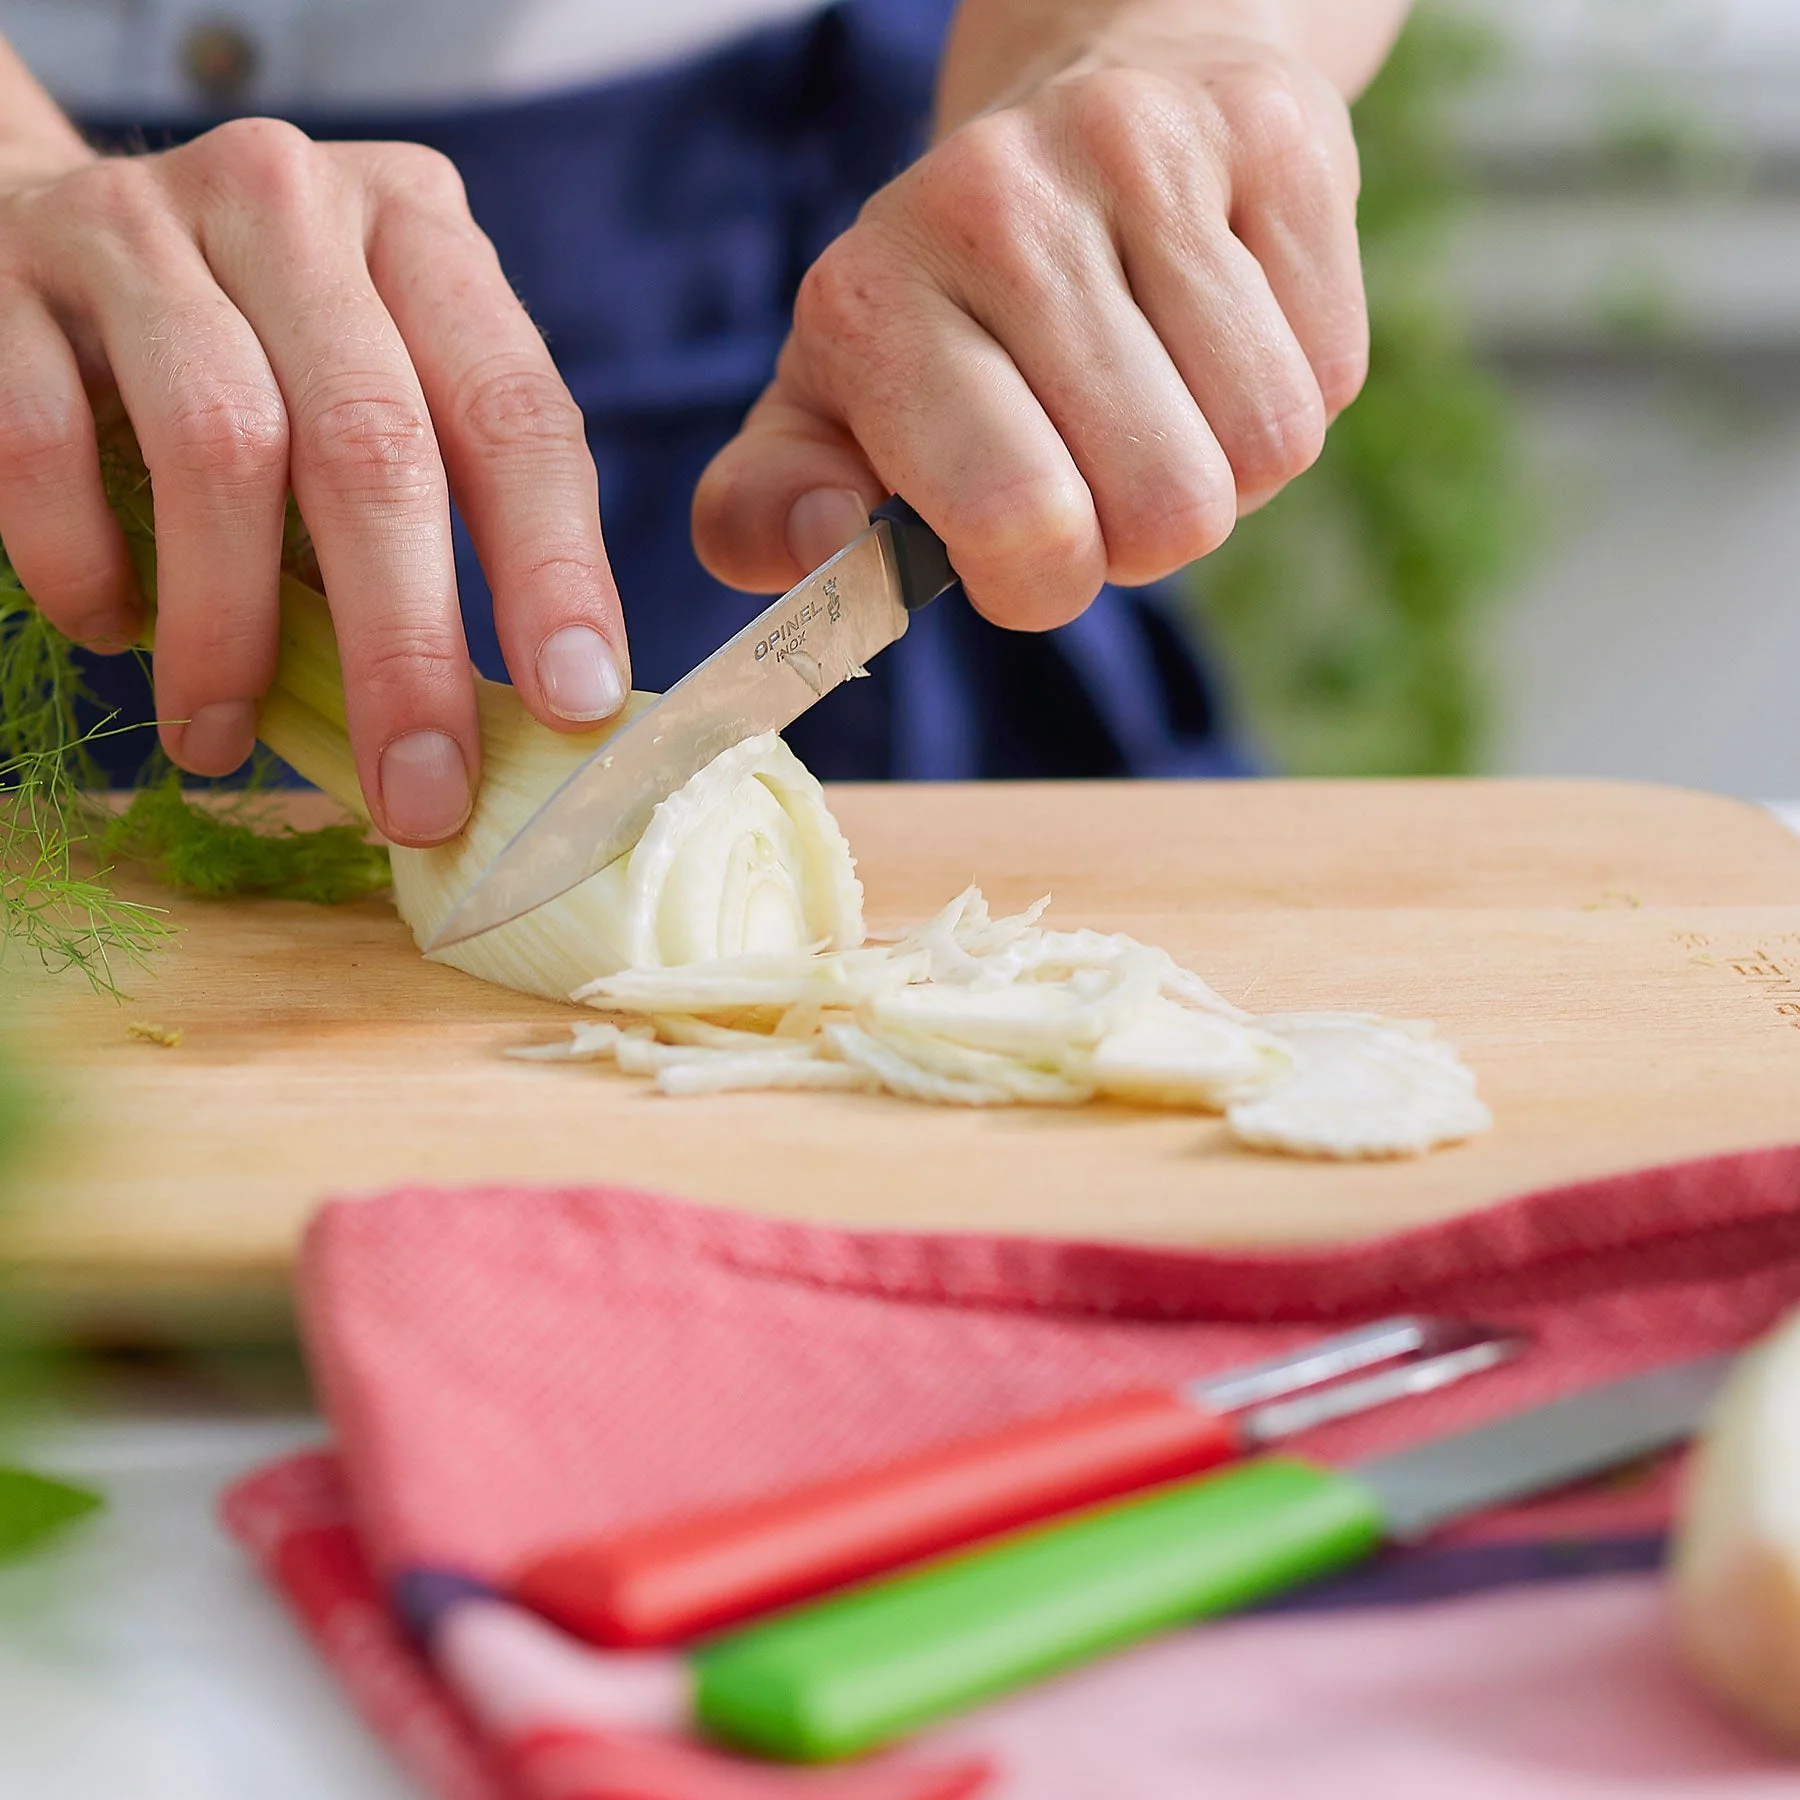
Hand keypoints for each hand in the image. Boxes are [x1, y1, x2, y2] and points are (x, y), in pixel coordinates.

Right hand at [0, 116, 627, 844]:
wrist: (37, 229)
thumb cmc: (256, 356)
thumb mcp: (374, 389)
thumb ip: (439, 516)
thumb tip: (506, 727)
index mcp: (421, 235)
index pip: (518, 417)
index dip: (555, 572)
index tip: (573, 706)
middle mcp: (292, 204)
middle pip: (374, 447)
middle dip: (405, 650)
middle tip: (419, 797)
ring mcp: (140, 222)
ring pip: (218, 448)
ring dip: (229, 632)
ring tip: (219, 739)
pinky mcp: (4, 273)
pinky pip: (45, 444)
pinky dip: (83, 564)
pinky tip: (111, 630)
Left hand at [693, 13, 1373, 627]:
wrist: (1089, 96)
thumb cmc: (955, 307)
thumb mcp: (831, 405)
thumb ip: (768, 506)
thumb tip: (821, 542)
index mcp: (875, 299)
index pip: (1022, 525)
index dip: (1046, 582)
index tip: (1028, 547)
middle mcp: (999, 207)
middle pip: (1170, 509)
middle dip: (1145, 533)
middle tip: (1101, 467)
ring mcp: (1147, 155)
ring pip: (1268, 446)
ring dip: (1228, 468)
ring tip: (1164, 398)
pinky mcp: (1277, 136)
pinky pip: (1332, 370)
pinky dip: (1294, 386)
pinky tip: (1225, 330)